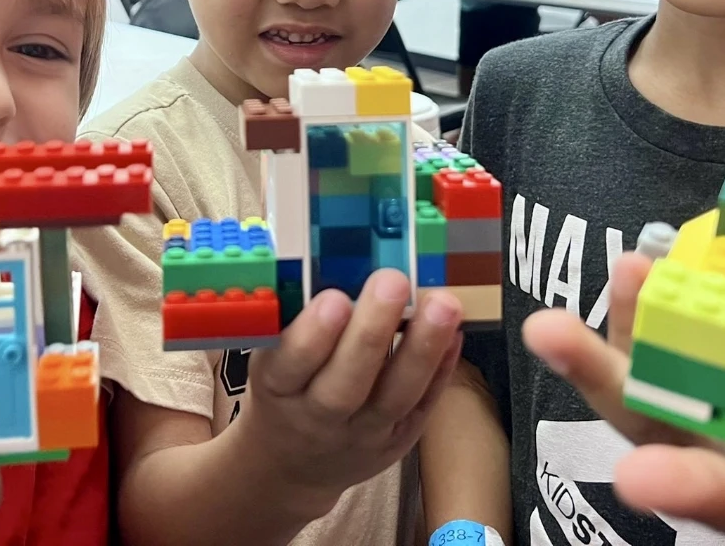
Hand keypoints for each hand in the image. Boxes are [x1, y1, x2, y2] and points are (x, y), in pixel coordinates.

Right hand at [239, 270, 464, 520]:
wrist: (292, 463)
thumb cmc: (283, 391)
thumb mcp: (269, 359)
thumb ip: (291, 322)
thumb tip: (328, 261)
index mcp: (277, 388)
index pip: (292, 364)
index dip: (313, 334)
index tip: (334, 298)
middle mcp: (318, 417)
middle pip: (346, 383)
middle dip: (372, 332)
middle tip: (392, 281)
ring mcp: (361, 434)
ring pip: (395, 396)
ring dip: (422, 348)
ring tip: (443, 303)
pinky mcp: (396, 440)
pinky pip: (423, 405)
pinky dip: (441, 368)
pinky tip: (454, 332)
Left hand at [523, 252, 724, 545]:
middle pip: (713, 486)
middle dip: (683, 482)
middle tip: (639, 482)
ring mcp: (701, 429)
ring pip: (646, 411)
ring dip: (599, 375)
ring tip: (553, 333)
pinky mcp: (664, 384)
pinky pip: (638, 352)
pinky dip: (626, 316)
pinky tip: (622, 270)